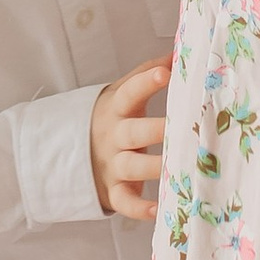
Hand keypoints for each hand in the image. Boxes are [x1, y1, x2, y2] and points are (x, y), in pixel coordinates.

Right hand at [90, 57, 171, 220]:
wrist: (75, 152)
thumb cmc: (113, 118)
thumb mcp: (121, 92)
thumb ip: (148, 72)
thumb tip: (180, 50)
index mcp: (116, 108)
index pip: (129, 92)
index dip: (146, 82)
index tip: (166, 73)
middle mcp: (113, 136)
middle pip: (134, 132)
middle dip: (157, 130)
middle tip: (184, 128)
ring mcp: (112, 164)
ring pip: (132, 166)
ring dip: (155, 167)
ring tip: (179, 167)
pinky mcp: (113, 191)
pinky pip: (124, 202)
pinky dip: (139, 208)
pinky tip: (159, 209)